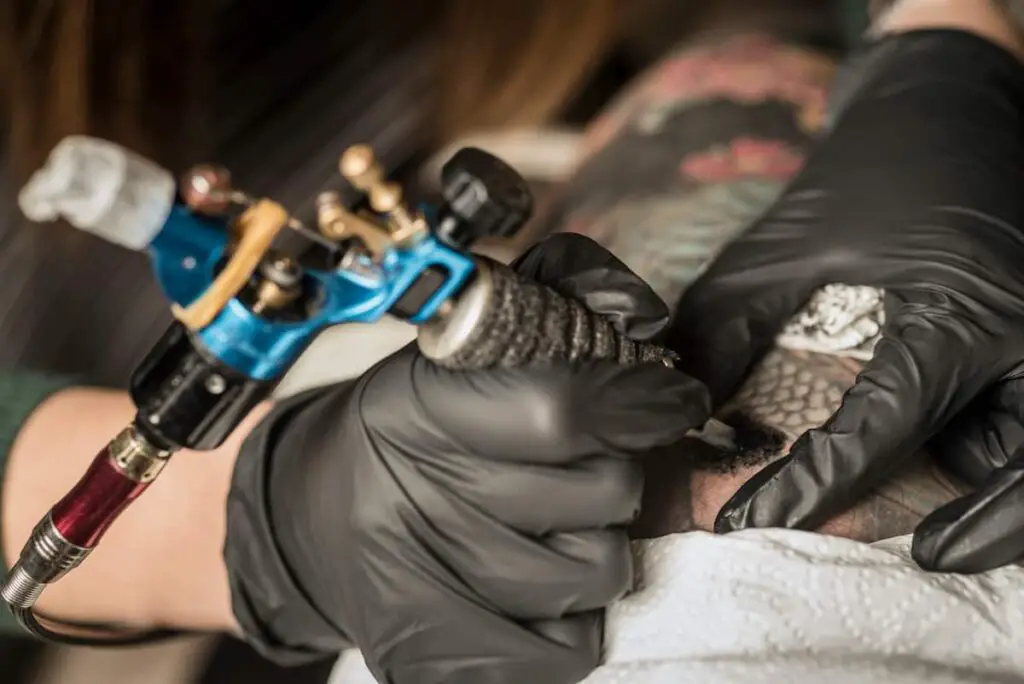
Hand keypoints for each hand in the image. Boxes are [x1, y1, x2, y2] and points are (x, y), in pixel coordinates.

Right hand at [225, 233, 710, 682]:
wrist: (314, 516)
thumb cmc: (405, 428)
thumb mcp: (457, 351)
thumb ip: (552, 308)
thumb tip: (641, 317)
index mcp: (419, 409)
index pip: (561, 410)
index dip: (638, 403)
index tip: (671, 400)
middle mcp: (414, 501)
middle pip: (601, 494)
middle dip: (615, 473)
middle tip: (576, 464)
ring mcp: (424, 592)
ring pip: (597, 572)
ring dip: (596, 544)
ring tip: (547, 525)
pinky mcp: (435, 661)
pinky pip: (571, 649)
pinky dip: (574, 618)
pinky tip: (535, 587)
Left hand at [669, 31, 1023, 571]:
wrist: (946, 105)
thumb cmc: (865, 173)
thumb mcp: (783, 245)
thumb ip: (727, 324)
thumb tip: (677, 401)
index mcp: (959, 313)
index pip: (885, 428)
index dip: (812, 485)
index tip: (750, 523)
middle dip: (991, 525)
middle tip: (931, 561)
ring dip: (1008, 495)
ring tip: (949, 535)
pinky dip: (1010, 450)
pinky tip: (960, 459)